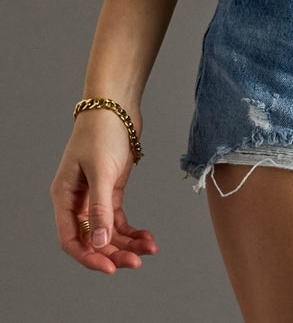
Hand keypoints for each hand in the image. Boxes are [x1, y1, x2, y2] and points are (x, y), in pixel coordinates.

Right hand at [50, 107, 157, 273]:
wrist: (117, 104)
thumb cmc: (102, 131)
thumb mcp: (101, 171)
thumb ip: (100, 208)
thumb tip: (98, 244)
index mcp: (64, 197)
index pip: (71, 239)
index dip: (89, 257)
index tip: (111, 268)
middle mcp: (77, 201)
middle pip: (92, 239)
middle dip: (114, 253)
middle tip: (137, 262)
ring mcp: (95, 196)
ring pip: (107, 231)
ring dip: (127, 243)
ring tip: (150, 248)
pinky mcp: (111, 189)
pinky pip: (118, 219)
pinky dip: (132, 230)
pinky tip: (147, 237)